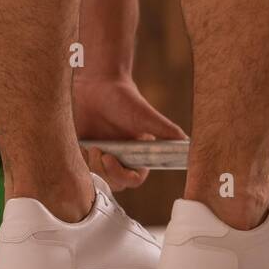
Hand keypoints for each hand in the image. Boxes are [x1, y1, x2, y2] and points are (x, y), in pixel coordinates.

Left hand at [72, 77, 187, 190]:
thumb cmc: (125, 98)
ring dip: (94, 166)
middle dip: (107, 173)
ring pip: (98, 178)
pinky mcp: (85, 153)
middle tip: (103, 154)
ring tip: (94, 146)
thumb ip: (167, 131)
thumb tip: (187, 143)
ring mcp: (103, 156)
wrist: (97, 85)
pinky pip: (81, 169)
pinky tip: (85, 145)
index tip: (113, 160)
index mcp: (140, 154)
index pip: (135, 179)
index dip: (125, 177)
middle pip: (116, 183)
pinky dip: (81, 161)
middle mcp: (123, 158)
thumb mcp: (146, 116)